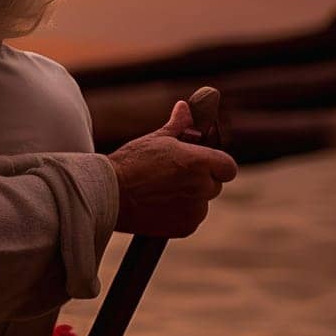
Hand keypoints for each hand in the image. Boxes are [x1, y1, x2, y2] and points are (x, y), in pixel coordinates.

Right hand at [109, 98, 237, 237]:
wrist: (107, 194)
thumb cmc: (130, 163)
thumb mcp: (155, 140)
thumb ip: (178, 126)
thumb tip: (186, 107)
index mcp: (199, 162)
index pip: (228, 166)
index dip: (216, 164)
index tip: (200, 164)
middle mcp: (202, 186)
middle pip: (213, 184)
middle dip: (198, 180)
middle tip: (169, 176)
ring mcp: (196, 210)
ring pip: (201, 202)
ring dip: (189, 197)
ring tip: (158, 191)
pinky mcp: (186, 227)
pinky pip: (190, 218)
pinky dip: (179, 214)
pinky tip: (156, 205)